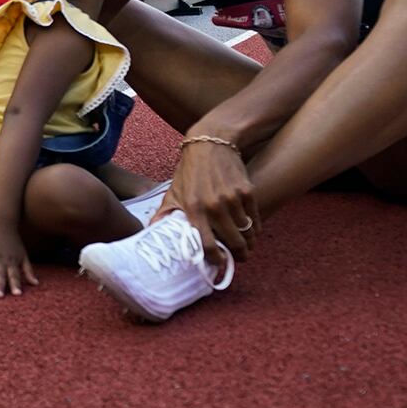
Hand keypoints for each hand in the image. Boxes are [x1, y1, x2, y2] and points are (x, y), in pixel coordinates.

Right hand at [0, 223, 38, 296]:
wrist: (0, 220)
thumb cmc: (13, 239)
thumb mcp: (23, 253)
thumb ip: (28, 269)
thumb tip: (36, 284)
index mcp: (12, 261)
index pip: (15, 275)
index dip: (16, 285)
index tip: (17, 294)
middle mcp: (0, 260)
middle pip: (0, 275)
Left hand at [158, 137, 257, 260]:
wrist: (210, 144)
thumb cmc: (189, 172)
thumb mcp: (173, 192)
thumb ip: (164, 215)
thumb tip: (151, 233)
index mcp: (193, 209)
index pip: (208, 245)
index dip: (216, 259)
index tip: (220, 263)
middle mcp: (214, 205)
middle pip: (233, 242)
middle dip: (239, 254)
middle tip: (240, 258)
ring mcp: (232, 198)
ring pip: (246, 232)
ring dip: (249, 243)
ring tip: (247, 247)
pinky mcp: (247, 191)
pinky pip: (255, 218)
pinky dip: (255, 228)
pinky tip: (252, 231)